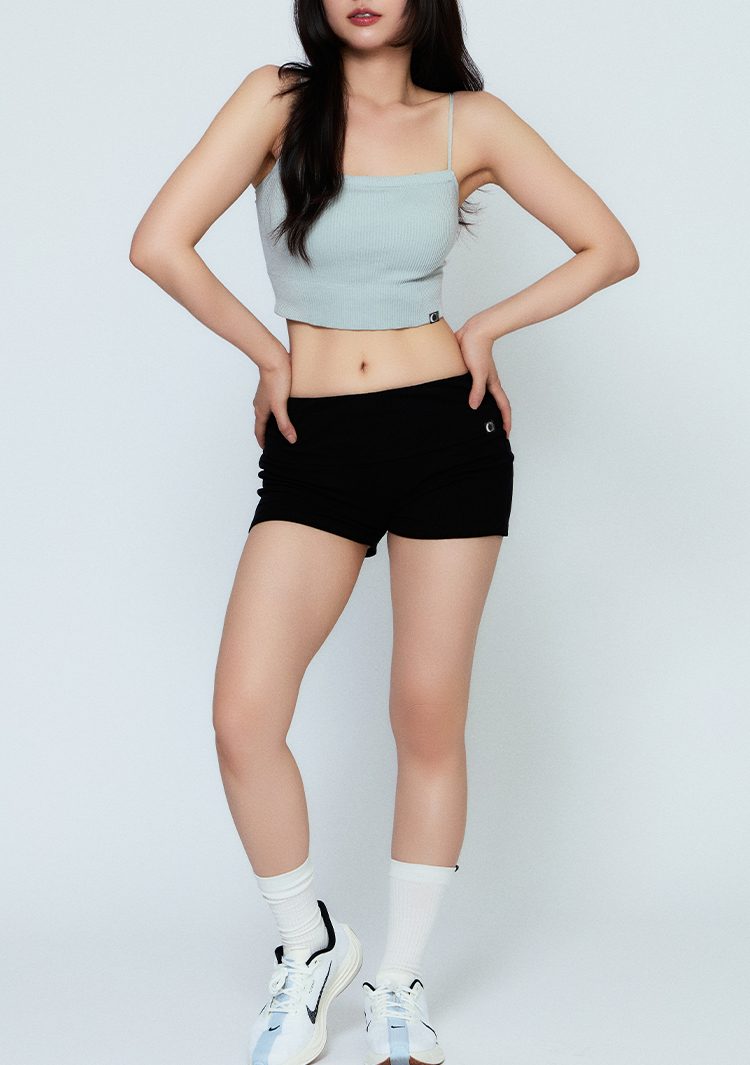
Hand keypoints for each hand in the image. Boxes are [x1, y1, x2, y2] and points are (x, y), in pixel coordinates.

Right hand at [253, 354, 295, 449]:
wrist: (274, 359)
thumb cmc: (276, 380)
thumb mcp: (280, 405)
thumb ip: (285, 423)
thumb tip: (290, 440)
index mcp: (261, 410)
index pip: (259, 430)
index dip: (262, 441)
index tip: (266, 449)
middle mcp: (260, 403)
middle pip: (262, 422)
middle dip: (266, 432)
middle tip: (273, 440)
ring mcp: (265, 395)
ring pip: (267, 411)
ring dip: (271, 420)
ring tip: (280, 425)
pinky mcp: (272, 387)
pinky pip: (272, 402)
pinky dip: (277, 409)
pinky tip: (286, 407)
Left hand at [454, 319, 511, 434]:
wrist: (472, 332)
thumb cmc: (476, 349)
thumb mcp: (477, 372)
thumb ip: (477, 389)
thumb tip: (474, 406)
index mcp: (493, 384)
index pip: (503, 406)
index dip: (505, 421)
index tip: (505, 434)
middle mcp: (488, 383)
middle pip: (496, 404)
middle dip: (499, 418)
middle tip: (496, 431)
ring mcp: (481, 378)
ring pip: (486, 398)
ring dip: (486, 409)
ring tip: (481, 420)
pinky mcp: (471, 373)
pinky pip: (475, 389)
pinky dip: (474, 398)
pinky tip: (466, 401)